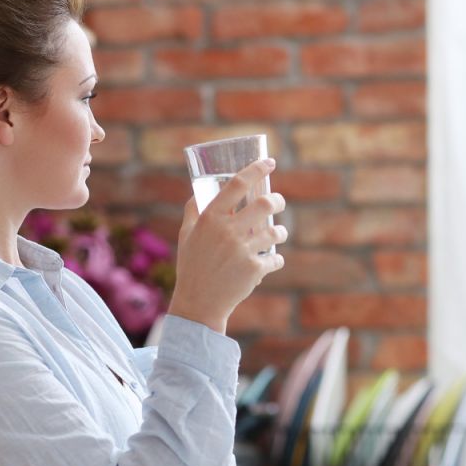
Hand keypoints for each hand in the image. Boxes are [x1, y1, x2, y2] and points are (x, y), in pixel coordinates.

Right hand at [169, 158, 287, 332]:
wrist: (198, 304)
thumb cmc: (192, 267)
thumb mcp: (185, 236)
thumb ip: (192, 212)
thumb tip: (198, 191)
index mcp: (210, 218)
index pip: (237, 185)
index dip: (256, 169)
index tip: (269, 162)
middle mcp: (227, 231)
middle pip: (264, 204)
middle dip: (277, 200)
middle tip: (277, 202)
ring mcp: (242, 250)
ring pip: (275, 231)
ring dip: (280, 231)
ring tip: (277, 233)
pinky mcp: (254, 269)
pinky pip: (275, 259)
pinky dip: (276, 260)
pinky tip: (272, 262)